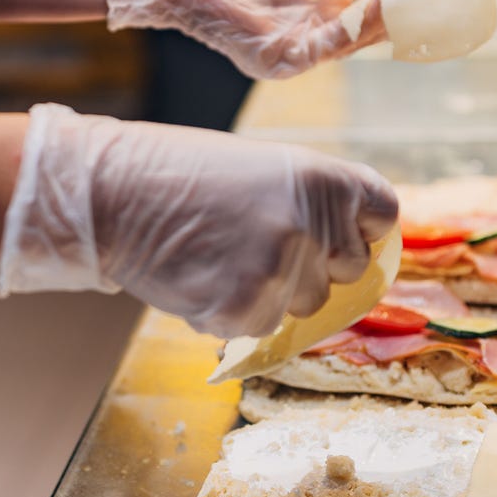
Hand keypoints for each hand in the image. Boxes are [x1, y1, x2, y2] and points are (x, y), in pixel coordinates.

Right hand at [0, 104, 398, 336]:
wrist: (114, 192)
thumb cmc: (184, 174)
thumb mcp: (267, 168)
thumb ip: (317, 203)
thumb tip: (354, 256)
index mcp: (327, 178)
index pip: (382, 216)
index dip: (356, 227)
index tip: (329, 229)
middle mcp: (317, 224)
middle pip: (346, 272)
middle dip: (310, 266)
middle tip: (253, 241)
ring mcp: (285, 270)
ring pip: (304, 306)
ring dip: (270, 292)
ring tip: (220, 255)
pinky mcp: (249, 309)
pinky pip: (260, 327)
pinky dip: (233, 311)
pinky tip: (201, 277)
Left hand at [105, 0, 410, 80]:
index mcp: (323, 8)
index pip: (373, 10)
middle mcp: (315, 34)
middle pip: (369, 31)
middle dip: (404, 14)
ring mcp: (298, 52)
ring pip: (352, 42)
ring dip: (384, 21)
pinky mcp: (281, 63)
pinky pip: (325, 50)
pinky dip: (351, 30)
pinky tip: (373, 8)